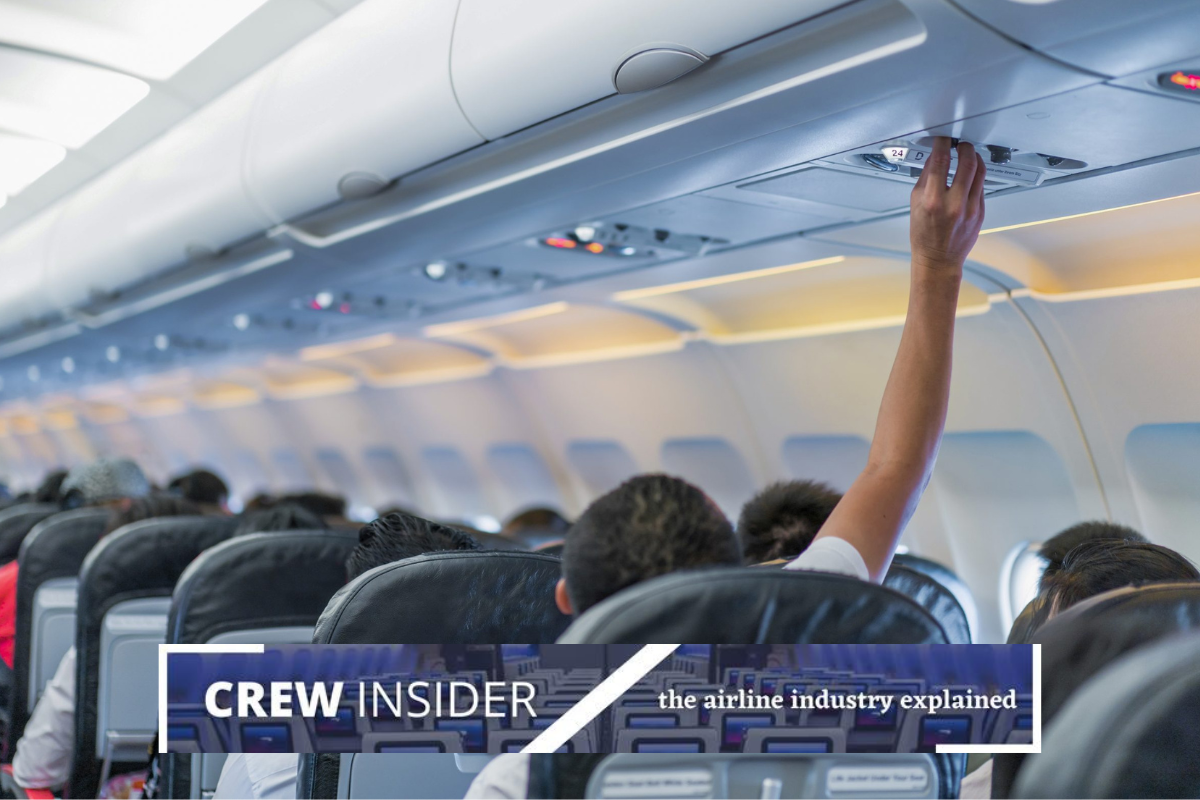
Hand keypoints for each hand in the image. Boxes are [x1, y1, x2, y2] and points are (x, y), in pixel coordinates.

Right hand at [909, 137, 986, 279]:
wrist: (938, 259)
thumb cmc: (924, 235)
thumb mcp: (915, 205)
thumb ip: (925, 180)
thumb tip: (934, 159)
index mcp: (932, 200)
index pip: (940, 162)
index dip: (943, 144)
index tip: (943, 139)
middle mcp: (953, 203)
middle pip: (967, 163)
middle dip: (965, 148)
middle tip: (961, 144)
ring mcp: (970, 208)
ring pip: (980, 171)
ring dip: (975, 158)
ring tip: (969, 154)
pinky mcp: (980, 212)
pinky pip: (981, 186)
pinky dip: (976, 176)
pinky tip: (970, 174)